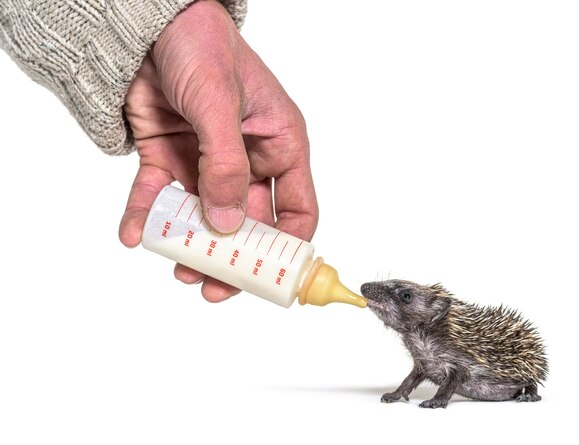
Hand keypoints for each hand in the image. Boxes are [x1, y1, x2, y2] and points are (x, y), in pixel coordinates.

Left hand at [119, 0, 317, 301]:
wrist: (147, 25)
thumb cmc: (202, 46)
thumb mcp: (219, 105)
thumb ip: (225, 165)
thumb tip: (228, 222)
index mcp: (278, 145)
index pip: (297, 208)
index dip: (289, 246)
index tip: (273, 276)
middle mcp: (247, 160)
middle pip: (247, 223)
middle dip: (233, 257)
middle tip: (215, 284)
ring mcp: (207, 163)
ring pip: (203, 218)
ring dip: (190, 246)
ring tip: (178, 267)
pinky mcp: (170, 160)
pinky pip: (159, 198)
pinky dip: (147, 217)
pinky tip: (135, 233)